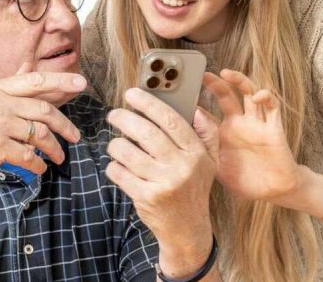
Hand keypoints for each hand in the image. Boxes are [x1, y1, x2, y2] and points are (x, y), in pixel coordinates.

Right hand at [0, 66, 85, 186]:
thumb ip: (10, 86)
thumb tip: (28, 64)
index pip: (35, 80)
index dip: (61, 81)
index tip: (82, 83)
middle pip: (44, 110)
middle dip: (65, 125)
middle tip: (75, 137)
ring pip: (40, 134)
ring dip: (54, 148)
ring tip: (59, 157)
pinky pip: (28, 154)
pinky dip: (37, 164)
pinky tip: (39, 168)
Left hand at [106, 88, 214, 274]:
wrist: (187, 229)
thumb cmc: (193, 187)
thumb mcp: (209, 161)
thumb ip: (206, 132)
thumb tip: (196, 107)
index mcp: (197, 153)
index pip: (171, 120)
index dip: (149, 103)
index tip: (132, 94)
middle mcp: (182, 167)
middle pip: (147, 133)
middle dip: (125, 118)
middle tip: (114, 114)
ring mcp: (164, 183)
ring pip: (128, 152)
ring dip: (115, 145)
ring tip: (115, 144)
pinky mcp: (146, 197)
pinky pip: (120, 173)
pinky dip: (113, 166)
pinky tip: (117, 165)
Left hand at [197, 69, 303, 203]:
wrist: (273, 193)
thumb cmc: (243, 180)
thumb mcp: (216, 164)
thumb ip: (205, 144)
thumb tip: (191, 120)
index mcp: (222, 132)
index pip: (207, 111)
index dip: (195, 101)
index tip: (181, 91)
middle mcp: (239, 123)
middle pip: (226, 96)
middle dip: (215, 83)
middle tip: (203, 74)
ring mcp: (256, 123)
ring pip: (248, 94)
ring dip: (239, 81)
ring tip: (226, 73)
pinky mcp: (273, 128)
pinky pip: (272, 108)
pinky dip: (267, 97)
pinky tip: (258, 96)